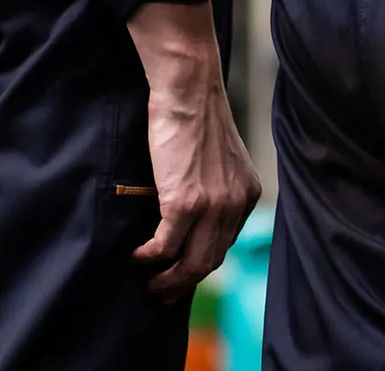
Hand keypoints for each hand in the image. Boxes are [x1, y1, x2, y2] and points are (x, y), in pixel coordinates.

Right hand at [125, 0, 260, 298]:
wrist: (190, 90)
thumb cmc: (196, 117)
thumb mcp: (218, 159)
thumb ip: (213, 189)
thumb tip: (189, 220)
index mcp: (247, 194)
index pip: (224, 244)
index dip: (201, 265)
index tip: (183, 278)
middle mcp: (236, 204)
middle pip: (210, 260)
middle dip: (185, 283)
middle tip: (163, 295)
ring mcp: (212, 206)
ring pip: (190, 262)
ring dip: (167, 279)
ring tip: (149, 284)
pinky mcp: (185, 202)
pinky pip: (165, 246)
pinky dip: (149, 256)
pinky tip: (137, 256)